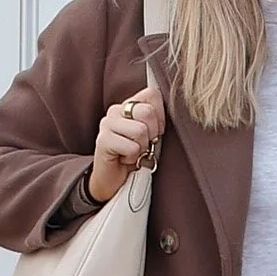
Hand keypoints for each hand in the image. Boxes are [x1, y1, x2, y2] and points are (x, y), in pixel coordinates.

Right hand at [88, 87, 166, 202]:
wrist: (116, 181)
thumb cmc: (137, 156)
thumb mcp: (152, 134)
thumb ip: (158, 117)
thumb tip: (174, 106)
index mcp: (130, 105)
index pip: (151, 94)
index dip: (160, 116)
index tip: (156, 132)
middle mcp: (116, 110)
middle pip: (147, 111)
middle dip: (151, 133)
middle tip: (143, 145)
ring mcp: (107, 123)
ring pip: (140, 130)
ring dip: (141, 147)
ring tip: (134, 152)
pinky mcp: (102, 140)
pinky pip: (131, 147)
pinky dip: (132, 157)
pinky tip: (125, 159)